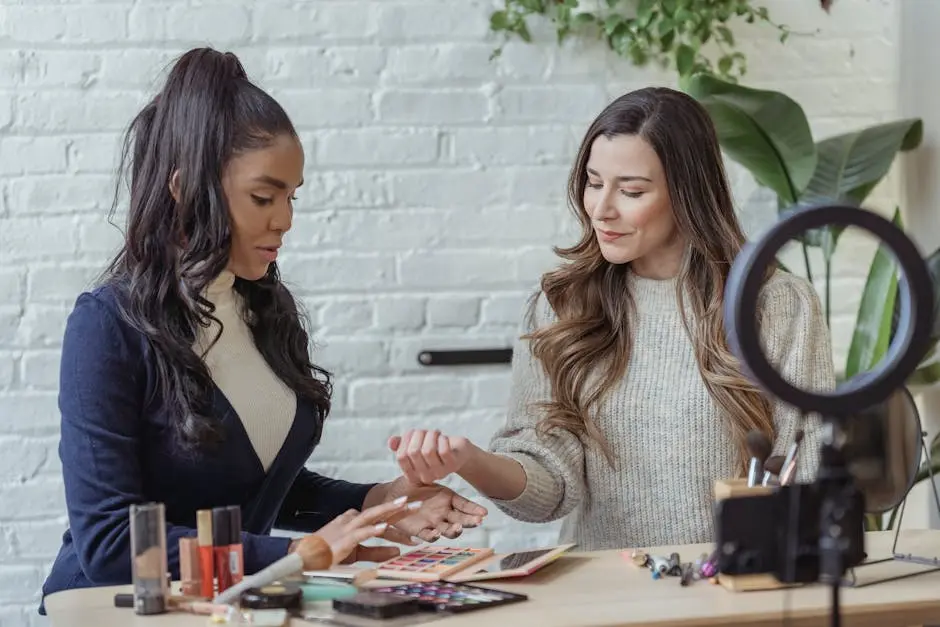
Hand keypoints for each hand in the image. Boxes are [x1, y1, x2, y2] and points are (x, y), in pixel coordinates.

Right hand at [291, 496, 415, 565]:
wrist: (303, 557)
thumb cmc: (329, 554)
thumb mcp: (358, 553)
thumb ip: (377, 552)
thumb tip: (397, 551)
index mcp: (355, 521)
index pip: (380, 516)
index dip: (398, 514)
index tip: (415, 512)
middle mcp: (352, 520)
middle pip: (379, 511)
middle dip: (399, 506)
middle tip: (418, 503)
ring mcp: (347, 528)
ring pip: (371, 516)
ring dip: (389, 510)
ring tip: (405, 505)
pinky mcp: (343, 540)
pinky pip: (360, 533)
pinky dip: (372, 529)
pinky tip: (384, 527)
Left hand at [382, 479, 487, 541]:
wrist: (392, 495)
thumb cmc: (410, 484)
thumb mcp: (423, 477)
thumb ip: (432, 475)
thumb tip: (441, 467)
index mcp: (447, 498)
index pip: (465, 505)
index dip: (474, 510)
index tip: (484, 513)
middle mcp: (443, 512)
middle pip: (461, 519)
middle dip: (470, 521)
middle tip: (478, 522)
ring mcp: (433, 522)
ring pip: (448, 530)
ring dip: (455, 531)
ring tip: (458, 528)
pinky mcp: (420, 530)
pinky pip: (429, 535)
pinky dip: (434, 535)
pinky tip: (437, 532)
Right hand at [389, 429, 474, 484]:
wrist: (458, 453)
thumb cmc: (435, 448)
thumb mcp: (416, 446)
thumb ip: (401, 445)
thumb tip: (391, 441)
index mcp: (413, 475)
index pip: (401, 457)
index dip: (404, 440)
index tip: (412, 433)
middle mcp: (425, 477)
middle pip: (413, 452)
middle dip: (418, 435)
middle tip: (425, 431)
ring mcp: (439, 473)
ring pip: (428, 450)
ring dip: (431, 435)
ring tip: (435, 432)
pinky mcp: (452, 465)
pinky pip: (443, 450)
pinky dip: (442, 439)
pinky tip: (443, 437)